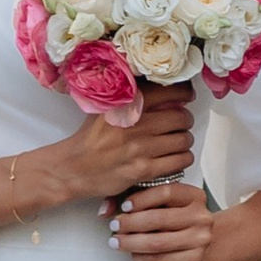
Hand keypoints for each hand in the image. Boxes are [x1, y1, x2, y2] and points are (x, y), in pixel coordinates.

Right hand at [44, 97, 194, 205]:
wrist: (72, 168)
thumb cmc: (90, 138)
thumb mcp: (106, 109)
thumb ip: (132, 98)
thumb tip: (165, 90)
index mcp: (126, 103)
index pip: (169, 90)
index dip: (185, 92)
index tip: (187, 95)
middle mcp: (135, 124)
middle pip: (181, 117)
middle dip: (185, 120)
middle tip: (180, 122)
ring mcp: (140, 148)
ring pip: (183, 140)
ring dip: (185, 140)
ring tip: (177, 141)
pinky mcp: (143, 170)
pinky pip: (179, 161)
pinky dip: (182, 158)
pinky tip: (175, 157)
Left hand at [110, 177, 216, 260]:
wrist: (205, 252)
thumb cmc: (179, 226)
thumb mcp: (164, 208)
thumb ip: (139, 202)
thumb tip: (107, 209)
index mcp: (194, 197)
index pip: (166, 192)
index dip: (142, 198)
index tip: (125, 206)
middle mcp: (201, 216)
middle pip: (159, 218)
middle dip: (130, 223)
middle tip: (115, 226)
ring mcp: (200, 239)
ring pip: (157, 242)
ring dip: (131, 242)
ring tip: (116, 242)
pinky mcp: (195, 260)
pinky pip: (161, 258)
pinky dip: (142, 256)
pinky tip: (133, 253)